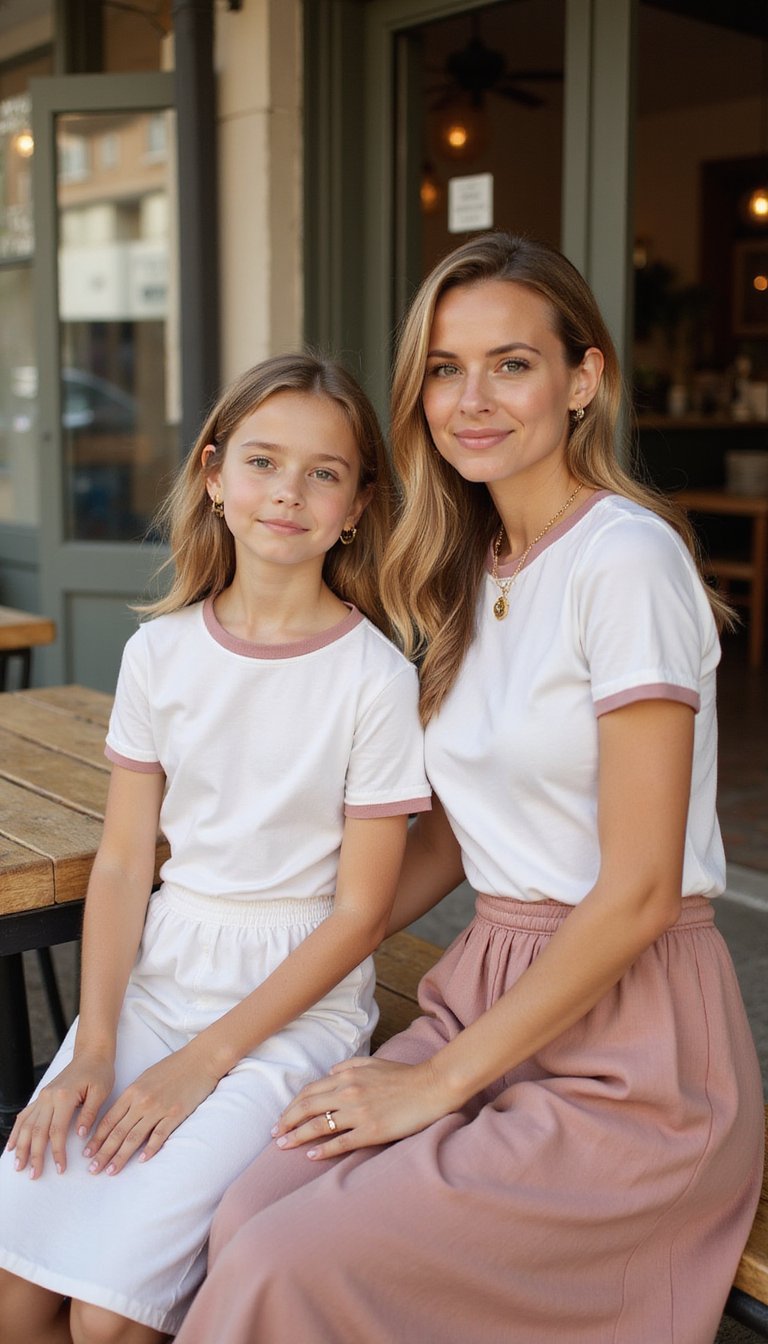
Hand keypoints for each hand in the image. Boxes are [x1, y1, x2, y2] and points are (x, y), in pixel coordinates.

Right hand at [7, 1052, 114, 1178]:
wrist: (91, 1054)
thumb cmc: (98, 1073)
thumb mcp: (101, 1092)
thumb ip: (90, 1113)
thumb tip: (79, 1135)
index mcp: (63, 1096)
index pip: (56, 1131)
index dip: (57, 1152)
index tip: (60, 1168)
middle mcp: (48, 1097)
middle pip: (37, 1132)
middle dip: (34, 1155)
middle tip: (33, 1175)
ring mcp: (42, 1097)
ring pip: (27, 1125)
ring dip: (21, 1147)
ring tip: (18, 1166)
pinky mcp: (41, 1097)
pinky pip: (25, 1115)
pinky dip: (17, 1131)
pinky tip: (12, 1145)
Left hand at [83, 1044, 219, 1174]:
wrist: (200, 1060)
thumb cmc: (173, 1067)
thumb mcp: (146, 1077)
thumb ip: (133, 1097)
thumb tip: (120, 1116)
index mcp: (132, 1091)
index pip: (109, 1120)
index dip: (97, 1139)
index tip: (87, 1154)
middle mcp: (142, 1101)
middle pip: (118, 1132)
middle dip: (103, 1152)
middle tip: (92, 1170)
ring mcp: (159, 1108)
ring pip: (134, 1137)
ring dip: (121, 1156)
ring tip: (110, 1171)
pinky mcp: (175, 1114)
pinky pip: (159, 1135)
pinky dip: (150, 1149)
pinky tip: (142, 1161)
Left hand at [272, 1056, 455, 1158]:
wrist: (432, 1087)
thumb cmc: (405, 1075)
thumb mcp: (374, 1062)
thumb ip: (349, 1065)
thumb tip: (329, 1072)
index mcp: (347, 1075)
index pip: (310, 1091)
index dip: (292, 1105)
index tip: (282, 1117)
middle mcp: (348, 1092)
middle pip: (307, 1107)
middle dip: (286, 1122)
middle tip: (274, 1135)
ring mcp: (358, 1112)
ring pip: (318, 1125)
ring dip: (297, 1136)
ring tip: (283, 1146)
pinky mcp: (371, 1130)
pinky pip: (340, 1142)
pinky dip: (322, 1149)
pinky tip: (310, 1155)